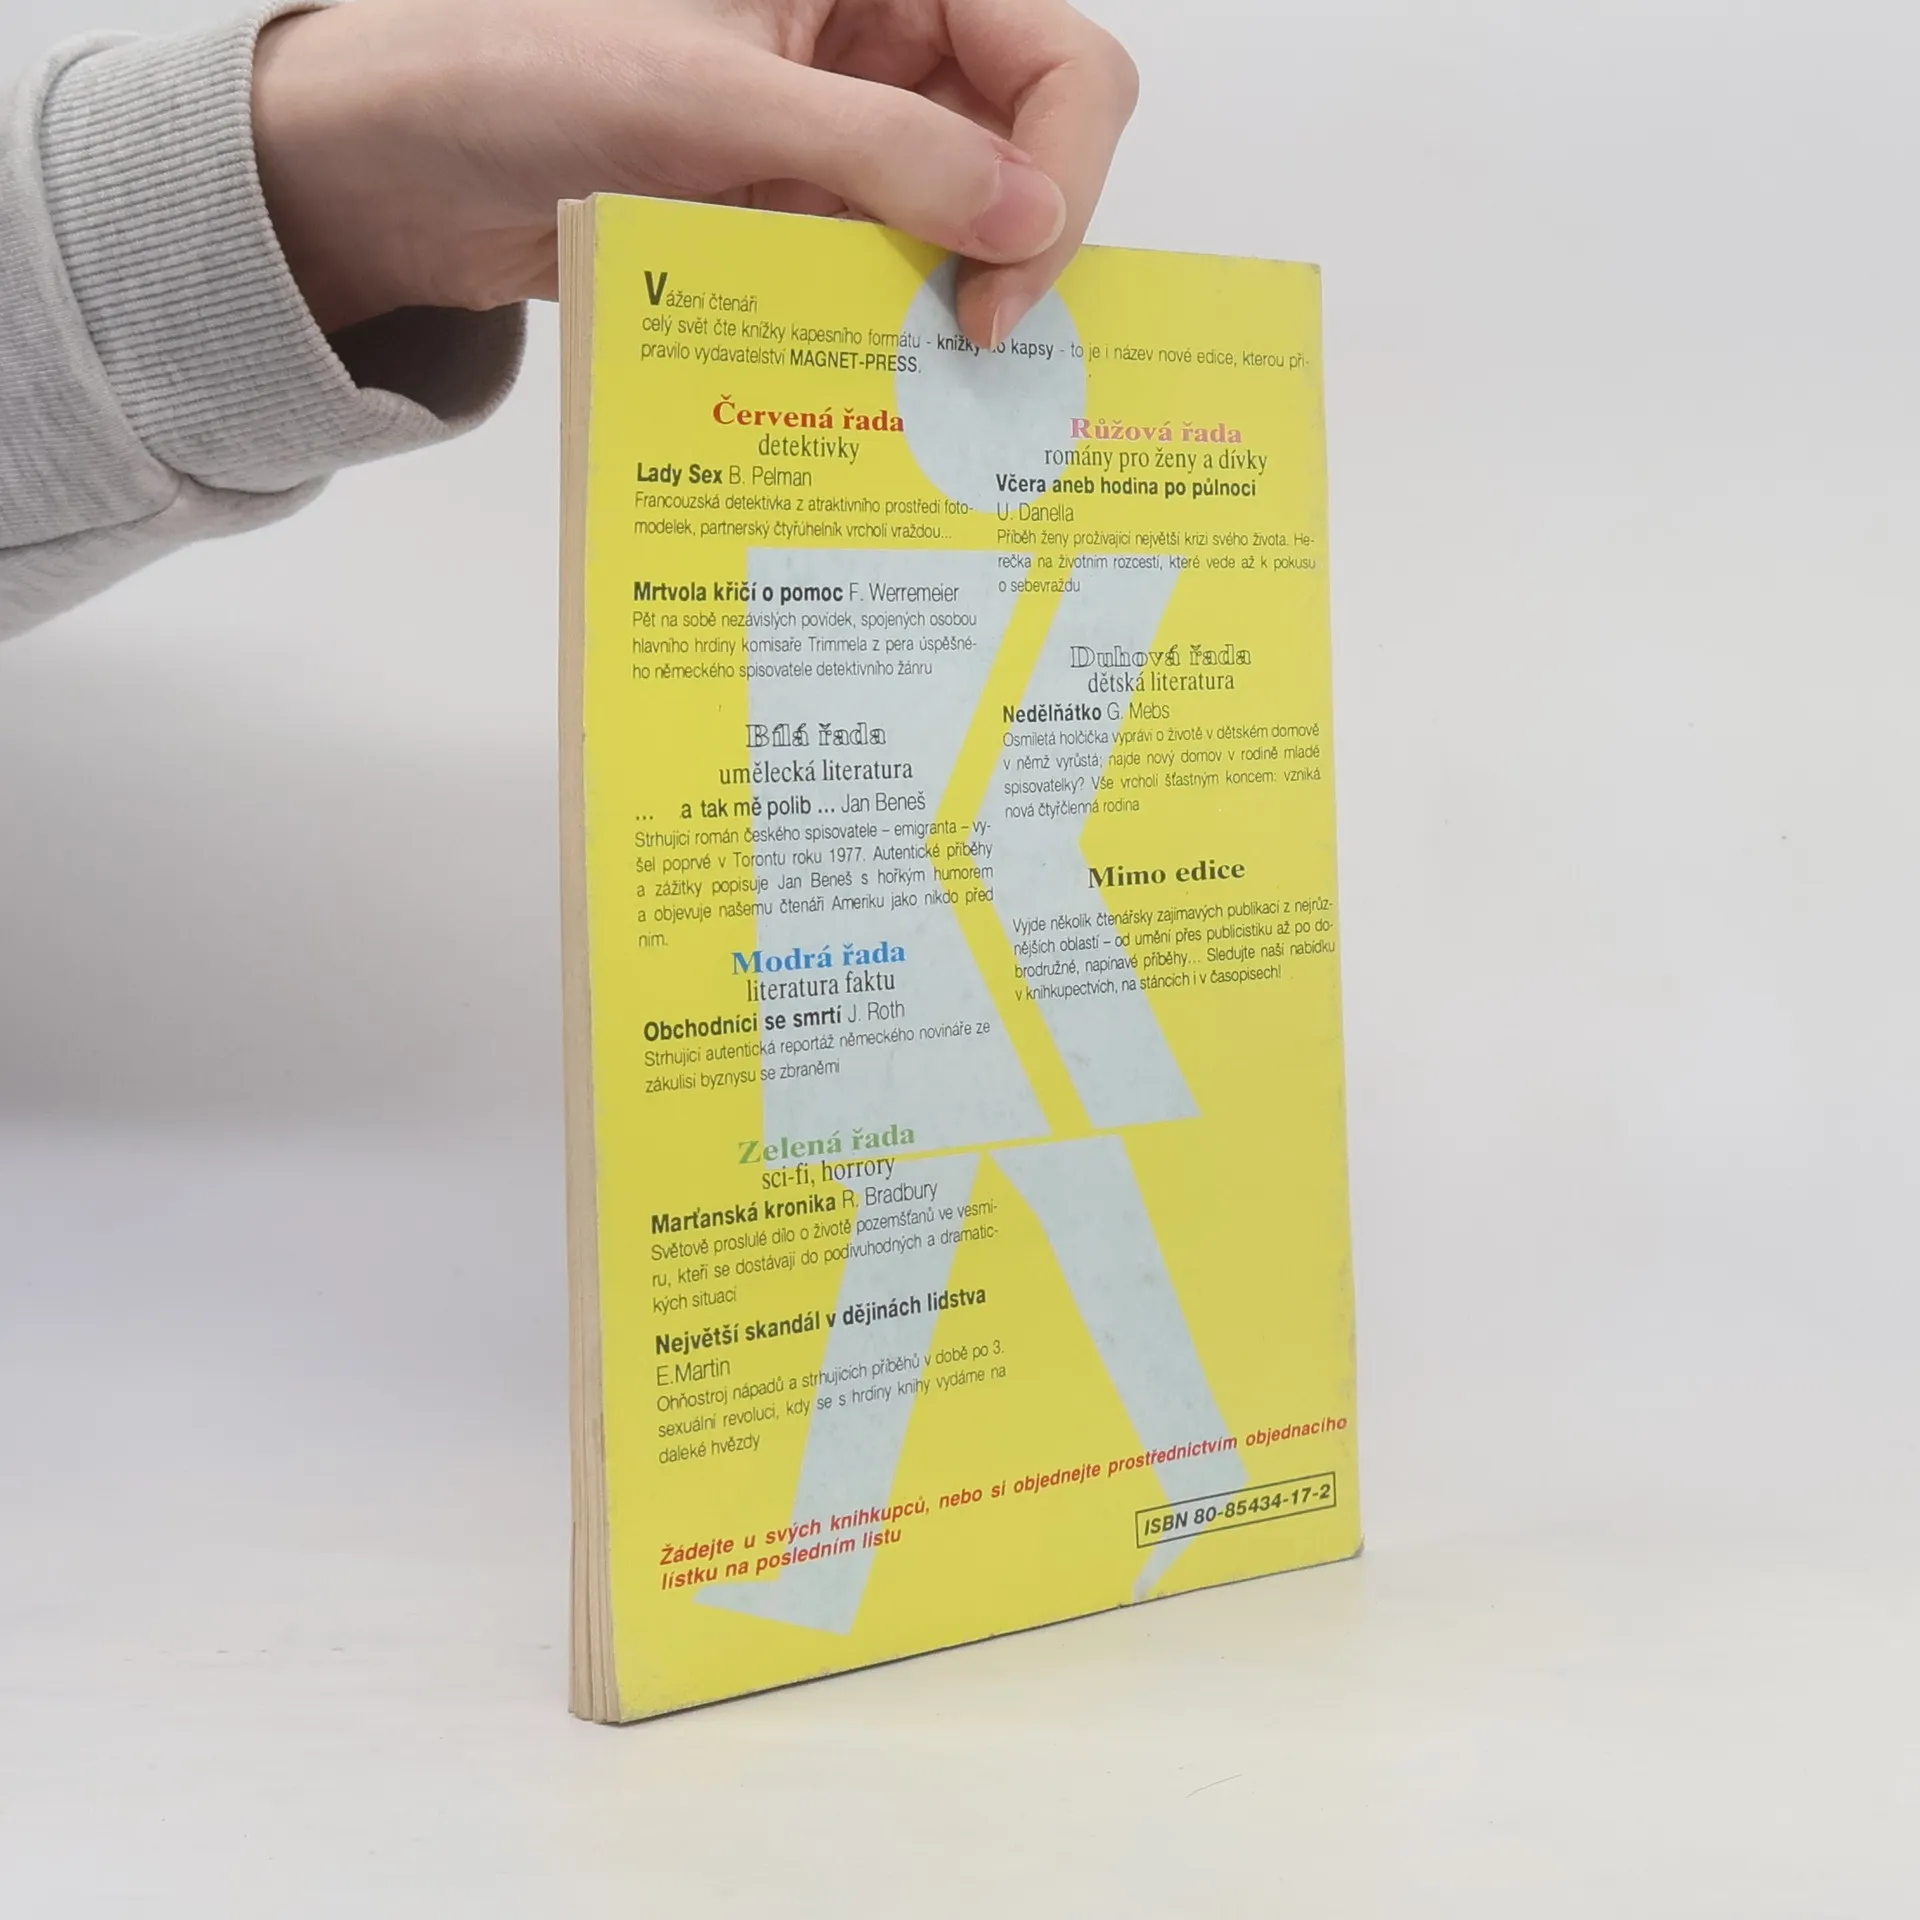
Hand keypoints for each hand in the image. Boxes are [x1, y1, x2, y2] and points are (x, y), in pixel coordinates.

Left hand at [251, 0, 1137, 348]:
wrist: (401, 167)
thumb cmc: (521, 75)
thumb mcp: (714, 102)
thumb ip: (884, 151)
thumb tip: (1031, 219)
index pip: (1055, 57)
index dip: (1060, 173)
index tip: (1001, 287)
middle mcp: (877, 44)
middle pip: (1030, 147)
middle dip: (1018, 249)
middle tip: (969, 348)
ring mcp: (842, 136)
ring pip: (967, 225)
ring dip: (951, 302)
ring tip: (921, 384)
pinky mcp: (801, 214)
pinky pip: (887, 274)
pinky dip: (888, 328)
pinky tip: (871, 379)